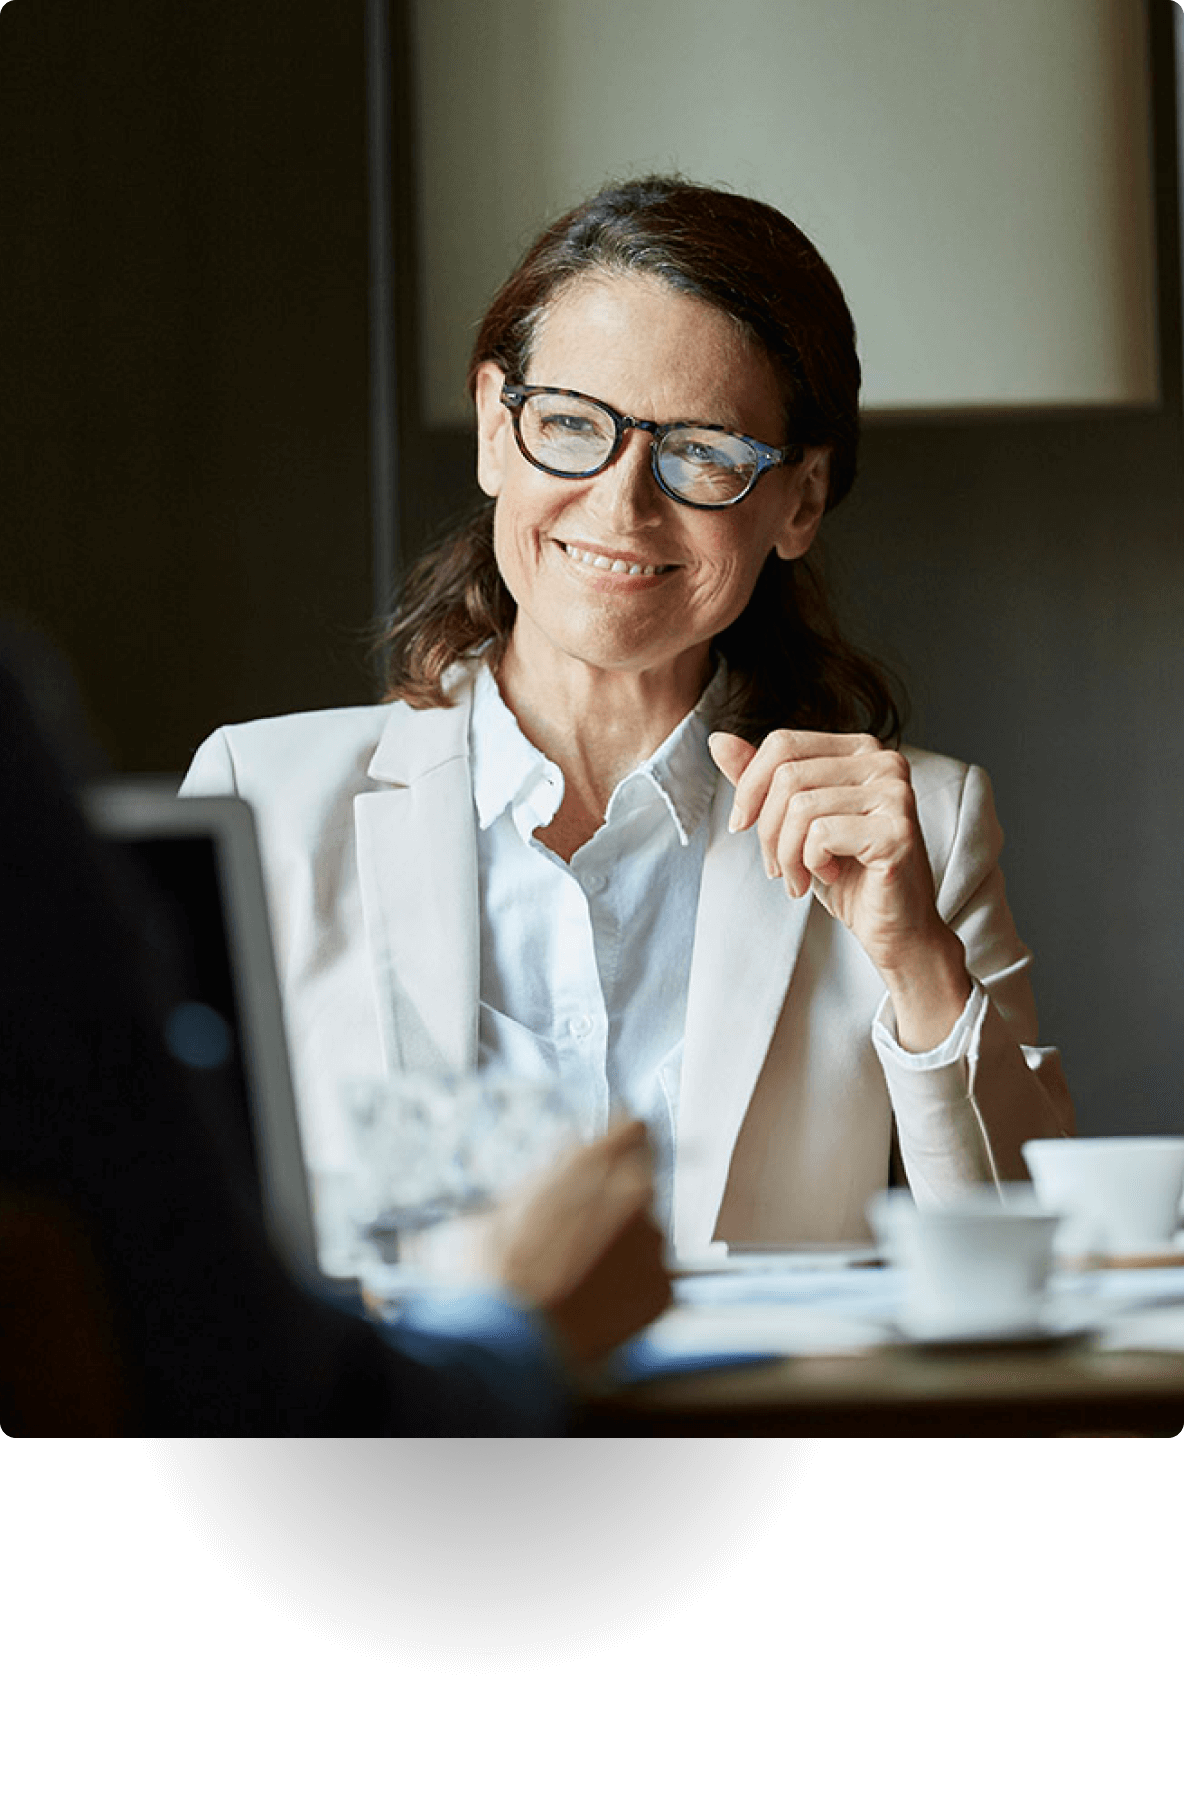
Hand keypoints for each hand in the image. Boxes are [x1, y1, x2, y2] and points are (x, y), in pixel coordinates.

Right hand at [470, 1118, 671, 1369]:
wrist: (512, 1344)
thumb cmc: (495, 1274)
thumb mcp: (505, 1205)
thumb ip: (547, 1177)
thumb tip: (565, 1160)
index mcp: (594, 1165)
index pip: (633, 1128)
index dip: (622, 1138)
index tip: (618, 1146)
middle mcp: (634, 1195)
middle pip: (641, 1181)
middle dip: (616, 1198)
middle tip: (581, 1228)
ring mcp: (654, 1243)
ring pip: (646, 1231)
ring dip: (623, 1243)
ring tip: (581, 1274)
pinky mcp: (663, 1287)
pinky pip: (652, 1274)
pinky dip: (631, 1283)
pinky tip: (595, 1299)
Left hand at [708, 728, 971, 1049]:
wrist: (893, 928)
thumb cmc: (846, 874)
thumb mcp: (792, 823)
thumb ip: (761, 780)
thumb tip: (718, 740)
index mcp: (861, 749)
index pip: (783, 743)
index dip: (749, 786)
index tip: (742, 826)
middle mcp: (884, 762)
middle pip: (788, 775)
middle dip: (767, 830)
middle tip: (777, 868)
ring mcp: (895, 794)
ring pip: (800, 808)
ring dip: (787, 855)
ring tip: (800, 878)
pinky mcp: (896, 831)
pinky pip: (820, 835)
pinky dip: (810, 864)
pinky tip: (829, 877)